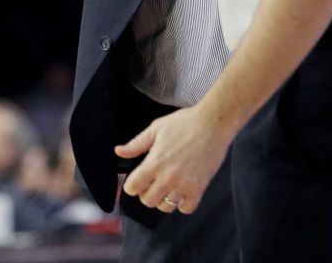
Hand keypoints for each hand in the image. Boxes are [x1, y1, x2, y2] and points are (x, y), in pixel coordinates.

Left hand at [115, 106, 232, 214]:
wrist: (213, 123)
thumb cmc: (184, 122)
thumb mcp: (157, 127)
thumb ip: (136, 143)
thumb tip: (118, 152)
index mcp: (154, 161)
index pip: (132, 187)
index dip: (132, 184)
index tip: (138, 179)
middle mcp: (167, 177)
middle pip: (147, 201)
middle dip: (147, 192)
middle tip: (154, 181)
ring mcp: (183, 184)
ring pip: (165, 207)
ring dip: (164, 199)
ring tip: (169, 186)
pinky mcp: (199, 188)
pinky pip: (186, 208)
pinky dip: (183, 203)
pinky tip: (184, 190)